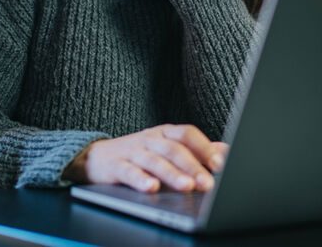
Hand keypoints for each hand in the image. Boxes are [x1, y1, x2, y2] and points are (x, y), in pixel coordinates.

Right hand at [62, 124, 228, 192]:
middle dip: (193, 166)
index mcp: (165, 133)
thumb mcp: (167, 148)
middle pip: (174, 149)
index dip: (204, 147)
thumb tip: (225, 151)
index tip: (221, 163)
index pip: (187, 134)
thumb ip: (195, 150)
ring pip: (155, 160)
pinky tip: (152, 188)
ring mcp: (133, 151)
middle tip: (208, 183)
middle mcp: (150, 138)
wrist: (96, 157)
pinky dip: (141, 180)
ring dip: (172, 174)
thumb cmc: (139, 154)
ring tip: (187, 187)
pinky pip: (129, 171)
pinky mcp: (116, 165)